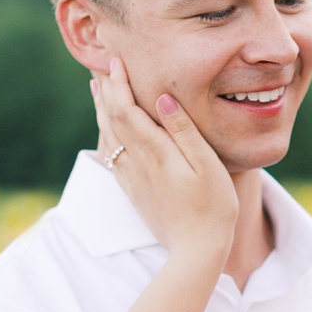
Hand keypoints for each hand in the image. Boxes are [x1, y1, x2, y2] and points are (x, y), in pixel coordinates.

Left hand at [91, 56, 237, 262]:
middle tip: (101, 65)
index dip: (118, 84)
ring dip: (102, 109)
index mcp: (155, 152)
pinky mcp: (133, 190)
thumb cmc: (213, 206)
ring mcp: (132, 177)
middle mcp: (137, 163)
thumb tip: (161, 98)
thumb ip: (183, 130)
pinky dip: (105, 134)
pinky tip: (106, 129)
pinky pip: (111, 155)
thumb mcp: (207, 164)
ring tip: (98, 89)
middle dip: (106, 90)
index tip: (116, 61)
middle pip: (112, 119)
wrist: (196, 250)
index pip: (126, 109)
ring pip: (108, 136)